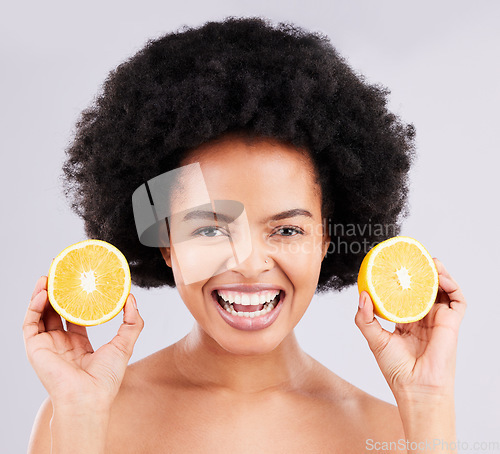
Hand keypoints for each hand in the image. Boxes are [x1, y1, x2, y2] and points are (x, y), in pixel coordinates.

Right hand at [23, 275, 143, 408]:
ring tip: (49, 275)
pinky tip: (43, 292)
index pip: (74, 316)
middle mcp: (61, 343)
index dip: (76, 298)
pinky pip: (30, 323)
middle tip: (62, 273)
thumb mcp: (125, 344)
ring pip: (40, 313)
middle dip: (58, 292)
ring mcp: (47, 345)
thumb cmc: (106, 379)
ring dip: (43, 294)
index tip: (81, 282)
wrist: (88, 398)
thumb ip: (132, 321)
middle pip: (56, 311)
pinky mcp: (35, 347)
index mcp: (79, 344)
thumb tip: (131, 298)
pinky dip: (34, 306)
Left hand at [354, 258, 465, 400]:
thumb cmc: (396, 369)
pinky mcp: (451, 323)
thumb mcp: (374, 339)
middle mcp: (423, 318)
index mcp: (406, 321)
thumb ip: (364, 318)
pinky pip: (457, 300)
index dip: (402, 280)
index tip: (394, 265)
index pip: (405, 294)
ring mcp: (438, 320)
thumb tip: (362, 295)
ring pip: (442, 290)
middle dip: (421, 272)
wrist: (415, 388)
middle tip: (414, 258)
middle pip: (424, 288)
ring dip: (438, 274)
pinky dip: (452, 286)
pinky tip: (441, 277)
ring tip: (430, 261)